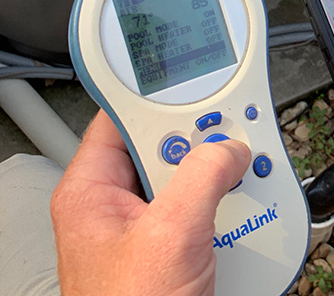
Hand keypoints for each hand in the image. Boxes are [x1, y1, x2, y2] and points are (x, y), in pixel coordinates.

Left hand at [51, 110, 250, 295]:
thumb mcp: (172, 234)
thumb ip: (202, 178)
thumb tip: (228, 148)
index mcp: (92, 192)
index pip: (120, 120)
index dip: (156, 103)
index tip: (194, 94)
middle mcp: (116, 206)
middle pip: (163, 147)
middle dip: (200, 149)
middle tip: (224, 151)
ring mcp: (146, 226)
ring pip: (189, 179)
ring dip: (219, 182)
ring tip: (233, 190)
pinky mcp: (173, 245)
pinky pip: (203, 208)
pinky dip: (225, 208)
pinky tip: (236, 215)